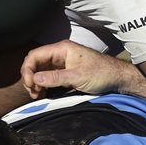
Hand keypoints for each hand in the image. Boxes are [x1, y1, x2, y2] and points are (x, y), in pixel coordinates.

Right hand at [20, 40, 145, 100]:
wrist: (117, 79)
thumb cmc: (101, 73)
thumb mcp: (78, 77)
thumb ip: (56, 78)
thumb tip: (35, 79)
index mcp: (62, 49)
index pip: (35, 56)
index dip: (28, 70)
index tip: (30, 85)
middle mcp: (59, 55)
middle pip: (35, 63)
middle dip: (30, 77)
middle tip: (34, 93)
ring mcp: (62, 64)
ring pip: (40, 72)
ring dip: (35, 83)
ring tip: (38, 95)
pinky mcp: (65, 74)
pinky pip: (48, 78)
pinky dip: (43, 86)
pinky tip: (43, 94)